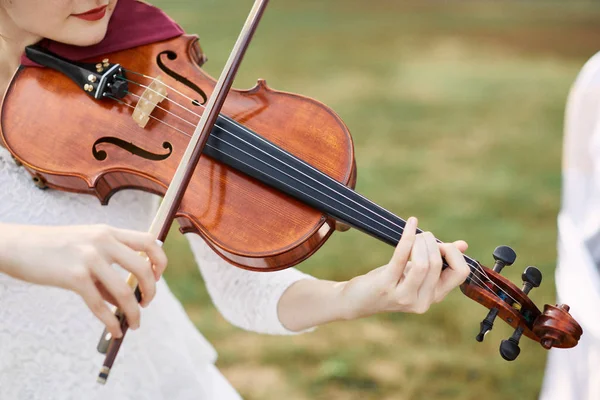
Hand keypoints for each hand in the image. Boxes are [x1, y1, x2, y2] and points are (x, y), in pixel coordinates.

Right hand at [0, 223, 167, 337]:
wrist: (17, 245)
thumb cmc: (53, 249)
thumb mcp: (85, 246)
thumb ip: (108, 266)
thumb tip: (127, 300)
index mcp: (108, 231)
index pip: (149, 241)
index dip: (160, 260)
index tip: (157, 276)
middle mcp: (103, 241)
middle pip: (143, 267)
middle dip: (151, 290)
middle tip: (147, 303)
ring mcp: (89, 258)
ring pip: (124, 290)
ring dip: (134, 311)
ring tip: (135, 323)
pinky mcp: (74, 276)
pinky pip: (100, 305)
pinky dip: (111, 322)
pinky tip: (115, 331)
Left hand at [338, 216, 469, 319]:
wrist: (358, 300)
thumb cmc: (389, 282)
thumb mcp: (415, 272)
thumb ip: (439, 261)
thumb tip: (463, 245)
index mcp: (434, 297)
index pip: (461, 274)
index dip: (454, 254)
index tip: (441, 245)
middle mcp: (423, 301)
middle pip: (439, 264)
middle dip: (432, 243)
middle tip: (422, 236)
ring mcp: (404, 297)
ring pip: (424, 264)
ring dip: (420, 242)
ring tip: (415, 235)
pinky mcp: (386, 286)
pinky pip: (401, 258)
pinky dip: (407, 237)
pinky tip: (410, 224)